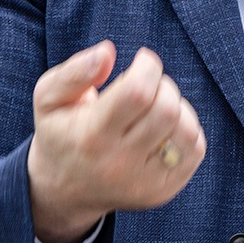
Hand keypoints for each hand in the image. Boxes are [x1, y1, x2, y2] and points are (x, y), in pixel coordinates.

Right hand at [25, 41, 205, 242]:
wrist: (64, 190)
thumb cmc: (61, 132)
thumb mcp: (48, 99)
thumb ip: (75, 71)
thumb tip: (108, 51)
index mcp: (91, 137)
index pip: (137, 93)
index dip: (148, 67)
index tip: (142, 61)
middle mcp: (119, 164)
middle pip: (167, 110)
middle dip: (162, 86)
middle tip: (145, 86)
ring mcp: (144, 182)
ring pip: (186, 130)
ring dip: (177, 107)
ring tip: (154, 107)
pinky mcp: (163, 191)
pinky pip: (195, 149)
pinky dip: (186, 129)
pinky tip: (163, 128)